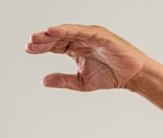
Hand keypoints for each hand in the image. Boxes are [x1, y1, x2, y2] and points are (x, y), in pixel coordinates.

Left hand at [25, 24, 145, 91]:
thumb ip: (63, 80)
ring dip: (52, 33)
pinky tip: (54, 31)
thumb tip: (43, 81)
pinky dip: (68, 29)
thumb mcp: (81, 82)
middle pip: (58, 37)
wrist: (133, 77)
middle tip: (31, 43)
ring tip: (39, 36)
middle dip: (44, 40)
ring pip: (67, 32)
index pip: (55, 45)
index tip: (29, 49)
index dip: (42, 47)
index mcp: (76, 49)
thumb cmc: (111, 76)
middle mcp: (81, 40)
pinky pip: (81, 30)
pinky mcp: (100, 35)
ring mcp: (90, 36)